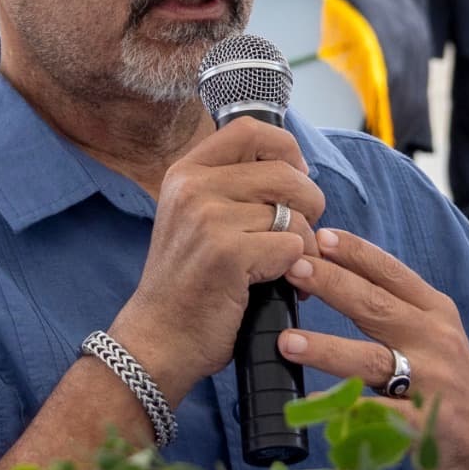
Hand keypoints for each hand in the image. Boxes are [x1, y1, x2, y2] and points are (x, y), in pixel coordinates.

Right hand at [108, 118, 326, 405]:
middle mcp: (193, 186)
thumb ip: (232, 188)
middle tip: (301, 236)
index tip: (296, 176)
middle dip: (309, 205)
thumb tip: (296, 169)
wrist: (159, 339)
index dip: (286, 148)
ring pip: (294, 215)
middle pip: (285, 172)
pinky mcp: (227, 251)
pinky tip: (276, 286)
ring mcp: (208, 217)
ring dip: (304, 247)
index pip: (250, 130)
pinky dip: (295, 271)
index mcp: (186, 172)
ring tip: (288, 268)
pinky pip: (293, 247)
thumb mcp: (195, 219)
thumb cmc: (189, 284)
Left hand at [274, 228, 468, 469]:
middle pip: (377, 306)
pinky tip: (313, 403)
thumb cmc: (446, 380)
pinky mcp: (423, 422)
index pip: (393, 273)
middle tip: (294, 268)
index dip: (357, 253)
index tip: (321, 236)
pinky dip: (344, 407)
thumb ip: (393, 307)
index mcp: (436, 311)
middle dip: (333, 284)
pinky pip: (376, 413)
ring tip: (287, 341)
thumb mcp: (433, 333)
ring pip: (372, 359)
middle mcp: (435, 339)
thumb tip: (334, 273)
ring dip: (327, 349)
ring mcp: (431, 382)